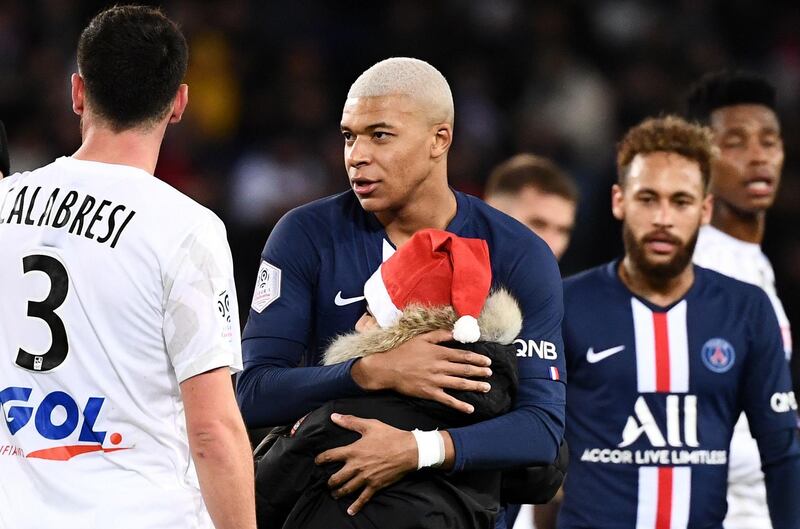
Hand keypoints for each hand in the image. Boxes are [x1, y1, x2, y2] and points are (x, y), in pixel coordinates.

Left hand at [315, 414, 416, 514]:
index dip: (321, 459)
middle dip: (329, 481)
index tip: (317, 461)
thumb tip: (334, 417)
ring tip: (334, 494)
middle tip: (327, 482)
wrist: (409, 450)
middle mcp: (356, 466)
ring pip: (346, 489)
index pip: (331, 456)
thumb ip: (350, 421)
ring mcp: (365, 478)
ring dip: (338, 493)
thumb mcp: (370, 425)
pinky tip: (350, 511)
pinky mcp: (375, 486)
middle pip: (336, 478)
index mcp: (353, 451)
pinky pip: (363, 498)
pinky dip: (355, 506)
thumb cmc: (390, 436)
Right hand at [351, 329, 492, 413]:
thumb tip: (455, 332)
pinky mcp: (429, 393)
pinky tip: (470, 408)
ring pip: (459, 384)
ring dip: (474, 386)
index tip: (488, 361)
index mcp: (439, 353)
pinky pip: (447, 400)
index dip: (477, 358)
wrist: (387, 368)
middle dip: (479, 372)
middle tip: (490, 374)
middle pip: (464, 370)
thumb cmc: (404, 351)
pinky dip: (459, 405)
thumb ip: (440, 335)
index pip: (463, 355)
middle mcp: (439, 367)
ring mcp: (435, 381)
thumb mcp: (421, 338)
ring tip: (486, 387)